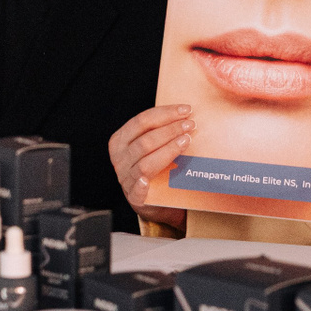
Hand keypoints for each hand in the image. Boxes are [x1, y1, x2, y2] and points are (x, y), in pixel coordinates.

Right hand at [109, 105, 192, 229]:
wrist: (153, 201)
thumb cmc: (156, 166)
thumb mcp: (152, 145)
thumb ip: (162, 131)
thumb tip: (187, 114)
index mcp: (121, 140)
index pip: (141, 121)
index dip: (165, 113)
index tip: (186, 110)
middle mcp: (120, 159)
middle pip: (145, 141)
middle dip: (170, 130)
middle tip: (190, 126)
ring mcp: (126, 179)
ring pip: (145, 163)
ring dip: (168, 150)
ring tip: (186, 141)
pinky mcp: (134, 198)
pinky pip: (136, 191)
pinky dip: (141, 186)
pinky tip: (146, 181)